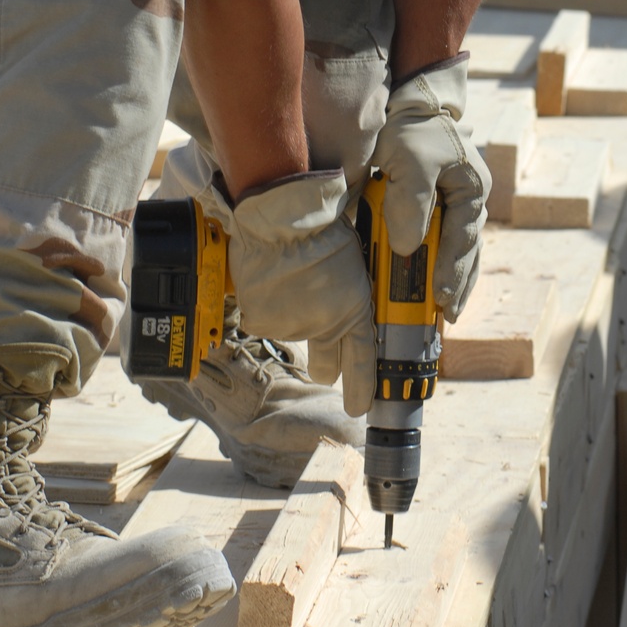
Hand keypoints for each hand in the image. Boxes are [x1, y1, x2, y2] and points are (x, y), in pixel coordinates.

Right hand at [206, 172, 375, 415]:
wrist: (286, 219)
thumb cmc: (325, 230)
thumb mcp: (353, 264)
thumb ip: (351, 298)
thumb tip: (346, 315)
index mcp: (355, 311)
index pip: (362, 364)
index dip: (361, 391)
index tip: (359, 408)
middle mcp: (325, 327)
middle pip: (326, 366)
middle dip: (327, 364)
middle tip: (324, 349)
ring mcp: (293, 326)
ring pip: (294, 333)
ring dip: (294, 316)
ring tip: (293, 281)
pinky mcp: (264, 322)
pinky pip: (266, 320)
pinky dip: (268, 306)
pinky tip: (273, 280)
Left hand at [372, 56, 489, 320]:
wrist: (408, 105)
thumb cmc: (412, 130)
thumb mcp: (410, 158)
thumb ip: (412, 200)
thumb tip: (411, 247)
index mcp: (472, 188)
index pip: (464, 238)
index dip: (453, 270)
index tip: (443, 297)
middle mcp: (470, 199)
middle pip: (468, 250)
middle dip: (458, 283)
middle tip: (448, 314)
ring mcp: (457, 204)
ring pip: (461, 250)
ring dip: (454, 279)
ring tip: (448, 310)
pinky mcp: (439, 206)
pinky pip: (445, 242)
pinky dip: (441, 265)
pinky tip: (435, 285)